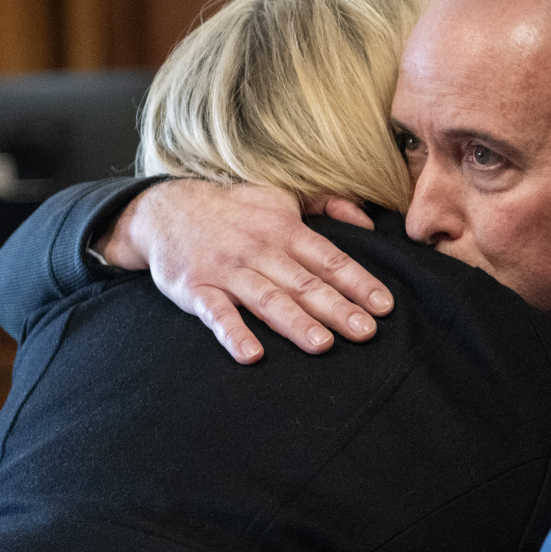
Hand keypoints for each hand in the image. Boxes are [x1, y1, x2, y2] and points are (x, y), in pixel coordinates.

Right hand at [95, 180, 393, 362]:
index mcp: (285, 230)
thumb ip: (327, 205)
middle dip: (337, 308)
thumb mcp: (282, 197)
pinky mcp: (196, 289)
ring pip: (267, 299)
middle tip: (366, 333)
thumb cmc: (235, 209)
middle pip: (304, 283)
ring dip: (295, 322)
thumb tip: (368, 223)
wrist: (165, 209)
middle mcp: (260, 250)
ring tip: (322, 345)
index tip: (384, 306)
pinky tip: (251, 355)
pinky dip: (233, 333)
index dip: (358, 282)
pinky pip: (216, 313)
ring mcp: (228, 271)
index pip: (329, 259)